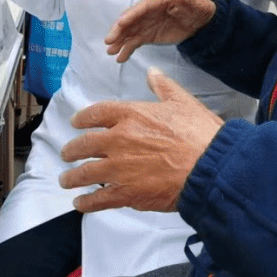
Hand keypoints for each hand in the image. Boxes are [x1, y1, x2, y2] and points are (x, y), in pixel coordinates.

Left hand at [60, 68, 223, 212]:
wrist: (210, 168)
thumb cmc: (201, 137)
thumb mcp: (184, 102)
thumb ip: (164, 87)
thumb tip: (153, 73)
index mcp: (132, 115)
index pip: (97, 113)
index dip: (82, 118)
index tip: (76, 122)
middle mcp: (119, 139)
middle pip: (84, 144)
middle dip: (72, 150)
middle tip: (67, 153)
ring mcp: (119, 168)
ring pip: (85, 173)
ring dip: (72, 177)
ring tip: (67, 180)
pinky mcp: (126, 193)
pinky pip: (98, 199)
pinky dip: (86, 202)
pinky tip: (81, 203)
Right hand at [104, 0, 215, 62]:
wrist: (200, 19)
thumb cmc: (196, 7)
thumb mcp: (191, 1)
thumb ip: (181, 0)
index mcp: (157, 0)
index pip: (140, 7)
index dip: (130, 16)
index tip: (121, 24)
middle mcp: (147, 11)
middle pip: (130, 20)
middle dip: (119, 30)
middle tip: (109, 40)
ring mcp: (146, 24)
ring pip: (129, 32)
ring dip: (119, 42)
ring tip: (111, 51)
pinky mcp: (148, 35)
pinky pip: (135, 42)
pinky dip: (127, 49)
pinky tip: (120, 57)